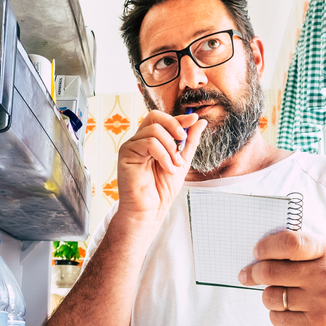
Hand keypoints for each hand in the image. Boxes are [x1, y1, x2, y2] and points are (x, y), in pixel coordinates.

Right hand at [116, 110, 206, 224]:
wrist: (150, 209)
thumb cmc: (162, 189)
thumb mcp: (182, 160)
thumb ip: (190, 141)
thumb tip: (200, 121)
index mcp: (151, 140)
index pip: (163, 120)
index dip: (179, 117)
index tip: (194, 118)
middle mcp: (139, 140)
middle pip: (155, 117)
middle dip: (174, 125)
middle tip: (183, 141)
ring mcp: (132, 145)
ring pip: (154, 130)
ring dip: (170, 147)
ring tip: (174, 165)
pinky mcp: (126, 152)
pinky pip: (149, 143)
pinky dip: (163, 155)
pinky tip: (167, 169)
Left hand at [238, 231, 325, 325]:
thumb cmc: (315, 280)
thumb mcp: (311, 257)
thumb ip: (287, 251)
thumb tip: (253, 259)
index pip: (290, 243)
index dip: (266, 247)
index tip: (256, 253)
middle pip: (271, 271)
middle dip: (254, 273)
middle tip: (247, 275)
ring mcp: (325, 301)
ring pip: (271, 296)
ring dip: (268, 296)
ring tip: (280, 296)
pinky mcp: (317, 325)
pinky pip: (277, 318)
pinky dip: (276, 315)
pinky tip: (289, 312)